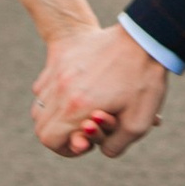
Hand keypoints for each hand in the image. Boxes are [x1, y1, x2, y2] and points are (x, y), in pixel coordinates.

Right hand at [32, 22, 167, 159]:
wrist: (144, 37)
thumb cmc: (144, 80)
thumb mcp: (138, 123)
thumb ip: (115, 146)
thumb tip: (99, 149)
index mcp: (77, 107)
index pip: (49, 139)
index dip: (65, 148)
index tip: (85, 142)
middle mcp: (60, 89)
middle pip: (41, 125)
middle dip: (59, 134)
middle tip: (83, 129)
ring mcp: (57, 72)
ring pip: (40, 106)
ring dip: (56, 116)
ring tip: (79, 112)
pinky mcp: (59, 60)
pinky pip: (43, 86)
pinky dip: (54, 97)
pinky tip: (76, 93)